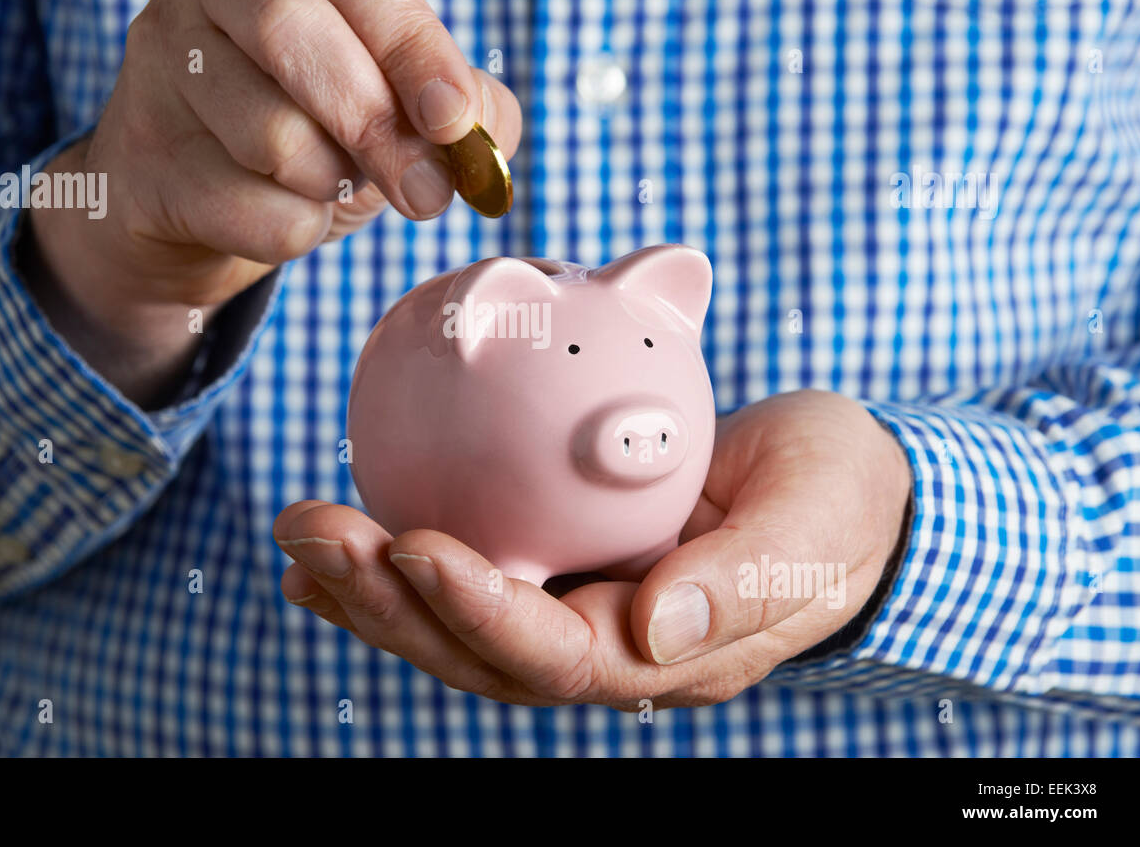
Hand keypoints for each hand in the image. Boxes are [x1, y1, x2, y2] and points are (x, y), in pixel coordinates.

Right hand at [21, 0, 520, 404]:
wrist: (204, 191)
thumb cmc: (321, 115)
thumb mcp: (400, 90)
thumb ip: (465, 102)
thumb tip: (481, 134)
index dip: (407, 41)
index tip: (451, 118)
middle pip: (288, 30)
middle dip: (373, 123)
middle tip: (425, 191)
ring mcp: (159, 53)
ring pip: (268, 131)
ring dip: (331, 183)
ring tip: (336, 182)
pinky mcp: (141, 149)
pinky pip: (243, 206)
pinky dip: (293, 230)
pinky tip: (286, 210)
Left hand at [275, 389, 911, 709]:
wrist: (838, 484)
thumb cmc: (838, 498)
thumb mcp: (813, 523)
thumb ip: (745, 579)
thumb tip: (654, 624)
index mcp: (670, 652)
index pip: (558, 655)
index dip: (481, 612)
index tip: (415, 545)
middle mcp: (611, 645)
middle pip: (482, 652)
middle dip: (390, 605)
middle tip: (312, 535)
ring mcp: (582, 608)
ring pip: (460, 623)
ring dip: (374, 587)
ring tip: (301, 541)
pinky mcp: (564, 562)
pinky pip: (475, 572)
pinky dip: (400, 562)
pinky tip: (343, 539)